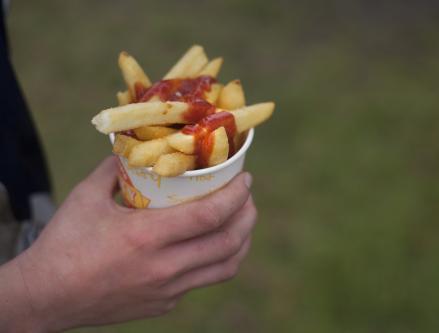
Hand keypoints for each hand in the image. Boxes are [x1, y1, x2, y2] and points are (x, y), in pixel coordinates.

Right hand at [1, 156, 255, 331]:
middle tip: (247, 197)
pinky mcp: (165, 304)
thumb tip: (139, 148)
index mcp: (146, 237)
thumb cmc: (64, 243)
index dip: (236, 195)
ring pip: (225, 267)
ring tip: (241, 221)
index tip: (246, 179)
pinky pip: (202, 280)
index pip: (210, 214)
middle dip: (248, 215)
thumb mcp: (87, 196)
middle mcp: (164, 268)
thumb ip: (116, 168)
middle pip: (229, 242)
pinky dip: (216, 259)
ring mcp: (168, 291)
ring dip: (241, 241)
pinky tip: (209, 244)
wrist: (46, 297)